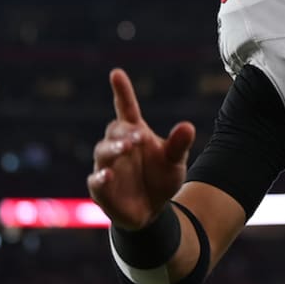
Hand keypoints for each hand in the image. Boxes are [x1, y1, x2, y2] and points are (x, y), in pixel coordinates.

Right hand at [87, 68, 195, 229]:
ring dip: (113, 149)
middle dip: (124, 131)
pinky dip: (101, 177)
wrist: (152, 210)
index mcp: (135, 133)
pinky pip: (96, 180)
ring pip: (103, 151)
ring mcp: (107, 166)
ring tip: (126, 148)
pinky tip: (108, 175)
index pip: (126, 108)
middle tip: (137, 135)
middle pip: (115, 130)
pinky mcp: (101, 188)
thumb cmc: (161, 178)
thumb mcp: (175, 161)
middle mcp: (118, 146)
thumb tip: (188, 127)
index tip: (116, 73)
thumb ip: (178, 145)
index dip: (122, 91)